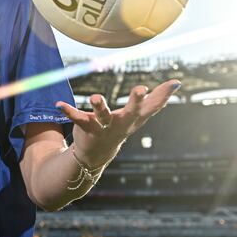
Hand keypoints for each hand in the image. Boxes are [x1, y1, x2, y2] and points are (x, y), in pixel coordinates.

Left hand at [55, 80, 180, 167]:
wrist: (97, 153)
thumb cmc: (122, 126)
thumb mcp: (140, 115)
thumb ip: (157, 99)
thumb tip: (177, 82)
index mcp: (135, 118)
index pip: (152, 107)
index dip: (163, 95)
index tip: (174, 82)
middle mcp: (122, 123)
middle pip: (131, 112)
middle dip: (136, 101)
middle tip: (141, 88)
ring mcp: (104, 127)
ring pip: (103, 116)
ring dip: (100, 105)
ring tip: (96, 96)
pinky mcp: (86, 128)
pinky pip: (77, 118)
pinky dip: (68, 111)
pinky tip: (58, 104)